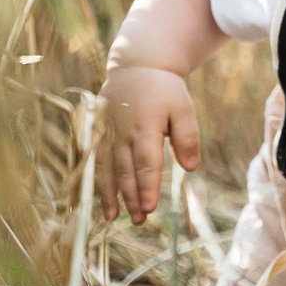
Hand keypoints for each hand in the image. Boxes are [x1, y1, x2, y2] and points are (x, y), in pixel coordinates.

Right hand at [96, 65, 201, 221]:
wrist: (136, 65)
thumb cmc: (164, 90)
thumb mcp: (183, 108)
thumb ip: (187, 137)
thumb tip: (190, 167)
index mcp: (146, 126)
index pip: (147, 162)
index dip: (148, 186)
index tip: (150, 207)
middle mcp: (123, 132)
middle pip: (126, 170)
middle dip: (131, 197)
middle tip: (139, 220)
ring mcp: (107, 132)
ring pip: (107, 168)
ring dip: (111, 193)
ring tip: (113, 217)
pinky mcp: (98, 132)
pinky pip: (95, 160)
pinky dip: (95, 179)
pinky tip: (97, 197)